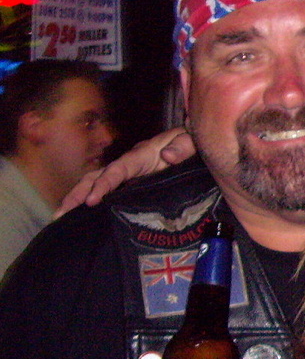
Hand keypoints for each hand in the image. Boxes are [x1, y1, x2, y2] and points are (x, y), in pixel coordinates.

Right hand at [56, 127, 194, 215]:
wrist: (189, 144)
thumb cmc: (188, 142)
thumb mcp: (189, 141)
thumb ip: (182, 147)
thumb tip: (168, 155)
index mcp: (140, 156)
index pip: (117, 170)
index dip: (103, 184)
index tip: (93, 200)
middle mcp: (127, 164)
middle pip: (95, 177)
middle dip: (77, 194)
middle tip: (61, 214)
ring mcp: (126, 174)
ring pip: (94, 183)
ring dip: (76, 198)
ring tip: (60, 217)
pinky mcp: (129, 182)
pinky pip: (106, 191)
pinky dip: (89, 200)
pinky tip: (80, 216)